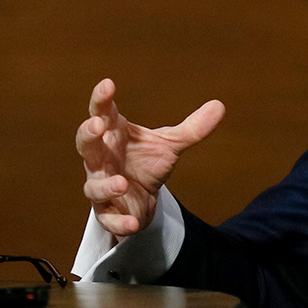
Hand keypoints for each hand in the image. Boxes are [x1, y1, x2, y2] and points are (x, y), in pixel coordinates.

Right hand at [76, 78, 224, 237]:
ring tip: (121, 182)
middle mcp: (102, 159)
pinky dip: (120, 221)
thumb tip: (219, 106)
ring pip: (94, 184)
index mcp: (115, 135)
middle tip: (97, 124)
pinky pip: (108, 218)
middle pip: (88, 145)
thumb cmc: (146, 162)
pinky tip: (134, 223)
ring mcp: (101, 185)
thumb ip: (192, 128)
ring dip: (106, 184)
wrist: (143, 199)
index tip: (107, 84)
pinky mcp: (107, 212)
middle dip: (89, 135)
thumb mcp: (170, 145)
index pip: (103, 113)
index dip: (101, 100)